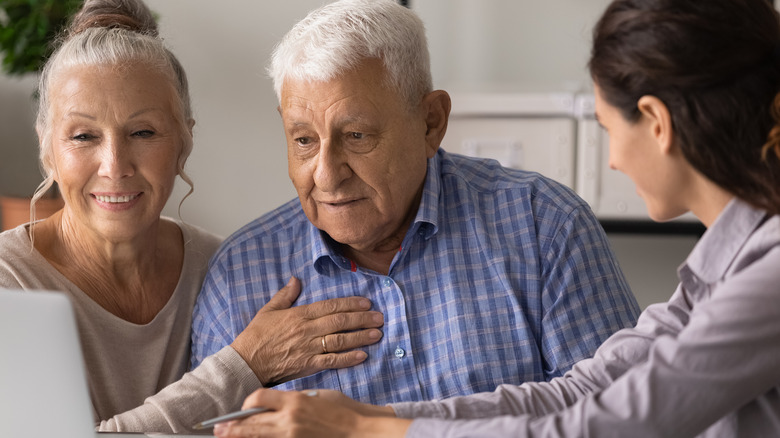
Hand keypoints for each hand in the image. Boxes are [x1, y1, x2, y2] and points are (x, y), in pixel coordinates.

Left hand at [213, 389, 408, 437]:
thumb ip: (293, 399)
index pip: (258, 399)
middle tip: (218, 428)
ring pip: (259, 437)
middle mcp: (289, 420)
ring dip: (241, 436)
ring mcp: (292, 436)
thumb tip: (275, 404)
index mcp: (294, 401)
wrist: (359, 430)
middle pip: (252, 423)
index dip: (248, 402)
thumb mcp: (316, 395)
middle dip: (233, 427)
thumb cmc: (341, 409)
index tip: (245, 405)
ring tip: (226, 435)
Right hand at [231, 277, 383, 385]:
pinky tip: (363, 355)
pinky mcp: (308, 365)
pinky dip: (348, 358)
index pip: (330, 306)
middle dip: (362, 319)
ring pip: (340, 340)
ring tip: (377, 334)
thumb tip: (296, 279)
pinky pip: (332, 361)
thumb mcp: (268, 310)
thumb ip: (285, 295)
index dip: (350, 303)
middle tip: (380, 317)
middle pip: (340, 322)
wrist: (246, 362)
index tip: (366, 302)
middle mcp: (307, 330)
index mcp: (299, 314)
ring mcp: (309, 348)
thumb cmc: (256, 336)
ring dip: (361, 337)